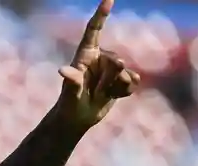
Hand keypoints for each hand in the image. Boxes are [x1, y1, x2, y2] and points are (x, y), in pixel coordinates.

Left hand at [53, 0, 139, 130]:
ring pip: (127, 73)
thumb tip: (63, 70)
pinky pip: (133, 81)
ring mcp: (112, 68)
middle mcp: (100, 58)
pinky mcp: (121, 79)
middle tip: (96, 91)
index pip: (93, 31)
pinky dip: (125, 91)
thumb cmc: (69, 105)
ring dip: (116, 87)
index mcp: (85, 55)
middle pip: (117, 61)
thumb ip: (71, 82)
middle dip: (110, 79)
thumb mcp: (69, 95)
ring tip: (102, 94)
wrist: (78, 118)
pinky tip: (113, 96)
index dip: (101, 15)